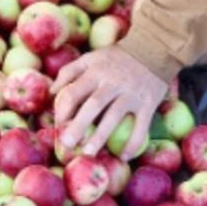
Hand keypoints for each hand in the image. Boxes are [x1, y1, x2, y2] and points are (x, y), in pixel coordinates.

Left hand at [51, 46, 167, 160]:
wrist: (154, 48)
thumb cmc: (117, 58)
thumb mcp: (92, 57)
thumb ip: (70, 71)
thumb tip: (52, 92)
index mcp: (95, 72)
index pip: (74, 92)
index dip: (63, 110)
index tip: (59, 126)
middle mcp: (112, 82)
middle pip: (92, 106)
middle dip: (77, 126)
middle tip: (66, 145)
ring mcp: (131, 93)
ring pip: (114, 117)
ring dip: (101, 136)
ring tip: (89, 153)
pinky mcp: (149, 103)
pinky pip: (141, 125)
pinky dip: (133, 142)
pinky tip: (124, 156)